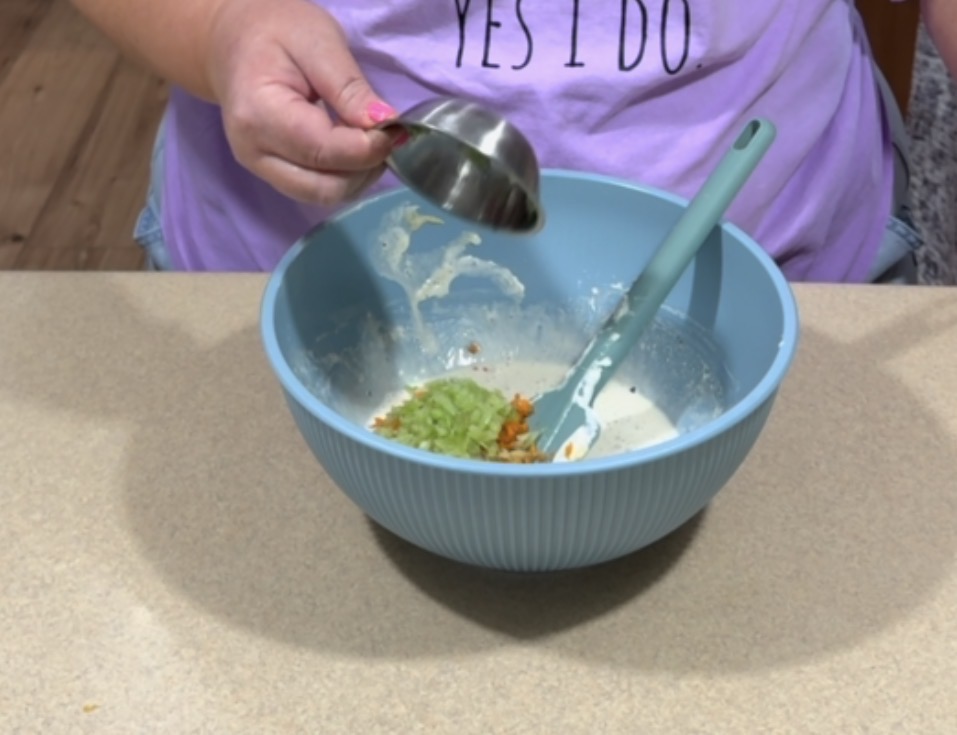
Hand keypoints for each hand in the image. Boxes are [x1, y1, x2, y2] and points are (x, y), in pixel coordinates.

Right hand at [204, 0, 397, 204]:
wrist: (234, 41)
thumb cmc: (276, 33)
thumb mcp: (318, 41)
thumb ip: (349, 86)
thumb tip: (384, 124)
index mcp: (260, 114)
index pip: (324, 151)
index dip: (368, 149)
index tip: (397, 130)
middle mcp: (254, 151)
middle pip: (325, 187)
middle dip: (365, 168)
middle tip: (386, 137)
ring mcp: (260, 168)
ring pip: (323, 196)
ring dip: (358, 177)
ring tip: (370, 142)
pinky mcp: (271, 174)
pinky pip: (316, 190)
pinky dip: (344, 177)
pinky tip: (354, 150)